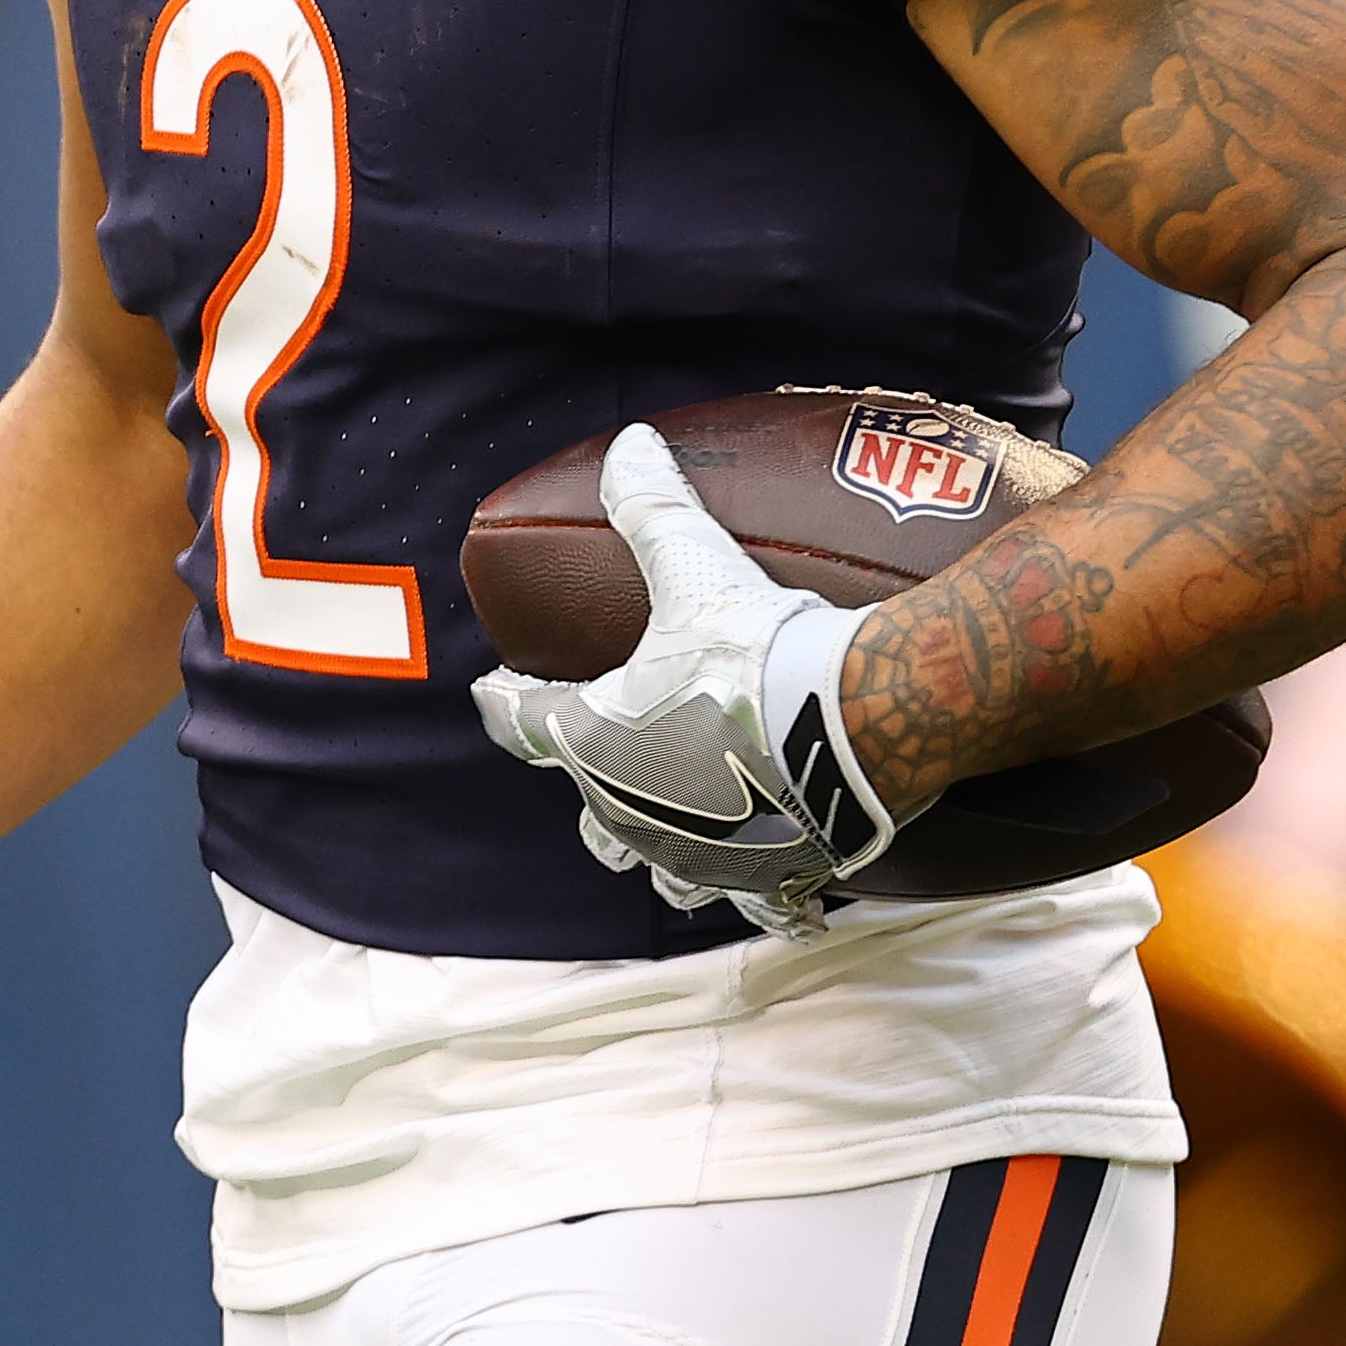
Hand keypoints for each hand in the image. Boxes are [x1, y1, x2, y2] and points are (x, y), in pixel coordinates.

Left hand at [472, 424, 905, 936]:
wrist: (853, 727)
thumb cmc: (757, 651)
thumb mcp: (697, 568)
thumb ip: (651, 507)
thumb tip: (627, 443)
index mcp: (596, 740)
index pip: (521, 720)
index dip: (503, 701)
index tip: (492, 690)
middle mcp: (634, 812)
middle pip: (591, 818)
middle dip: (592, 793)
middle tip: (603, 764)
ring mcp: (700, 858)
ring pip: (662, 872)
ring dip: (665, 852)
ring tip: (682, 832)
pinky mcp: (767, 881)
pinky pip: (758, 902)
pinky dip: (762, 891)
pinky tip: (778, 885)